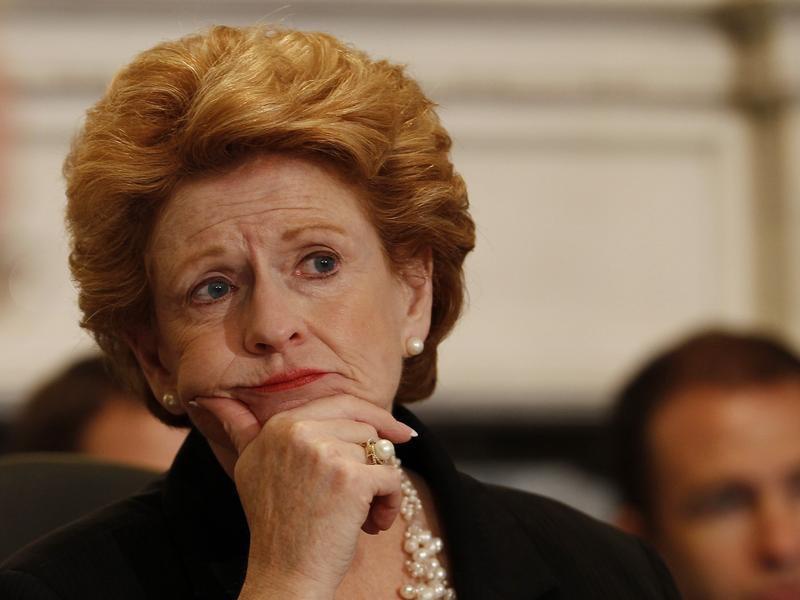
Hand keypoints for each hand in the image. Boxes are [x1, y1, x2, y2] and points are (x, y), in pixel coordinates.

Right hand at [191, 395, 415, 597]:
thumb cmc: (274, 524)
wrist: (283, 573)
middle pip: (365, 427)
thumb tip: (205, 400)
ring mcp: (325, 452)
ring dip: (382, 487)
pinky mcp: (351, 478)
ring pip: (381, 453)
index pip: (342, 403)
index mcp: (280, 424)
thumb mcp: (249, 467)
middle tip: (375, 492)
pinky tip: (373, 524)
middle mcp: (299, 430)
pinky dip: (390, 503)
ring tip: (364, 516)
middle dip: (378, 458)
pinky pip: (391, 477)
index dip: (374, 418)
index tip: (399, 434)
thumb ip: (239, 429)